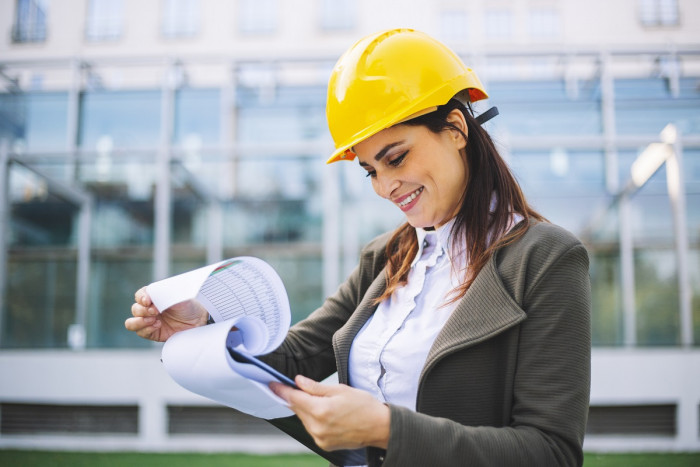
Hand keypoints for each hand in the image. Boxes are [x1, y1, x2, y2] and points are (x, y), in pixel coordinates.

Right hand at [124, 286, 207, 341]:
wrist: (199, 320)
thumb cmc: (189, 305)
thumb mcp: (178, 295)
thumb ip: (163, 293)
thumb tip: (150, 294)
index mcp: (154, 297)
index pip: (139, 295)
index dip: (141, 297)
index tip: (148, 300)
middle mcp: (149, 309)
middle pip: (135, 309)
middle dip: (143, 310)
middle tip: (156, 311)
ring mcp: (150, 322)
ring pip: (131, 323)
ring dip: (140, 321)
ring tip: (154, 320)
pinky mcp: (153, 333)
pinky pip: (141, 333)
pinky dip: (146, 329)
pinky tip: (158, 326)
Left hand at [271, 375, 389, 450]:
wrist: (379, 427)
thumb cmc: (363, 405)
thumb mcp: (340, 390)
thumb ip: (316, 387)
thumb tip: (298, 381)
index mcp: (321, 410)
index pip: (294, 398)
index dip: (282, 390)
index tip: (272, 385)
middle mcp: (317, 427)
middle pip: (298, 409)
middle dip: (297, 398)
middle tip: (304, 389)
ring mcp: (320, 438)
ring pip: (304, 419)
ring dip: (306, 409)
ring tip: (324, 402)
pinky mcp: (323, 445)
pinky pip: (311, 429)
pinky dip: (314, 420)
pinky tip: (326, 414)